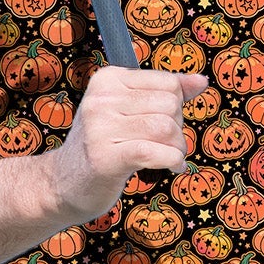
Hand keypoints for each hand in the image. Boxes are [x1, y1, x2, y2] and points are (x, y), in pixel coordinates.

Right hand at [48, 66, 204, 221]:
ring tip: (169, 158)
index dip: (177, 107)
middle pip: (170, 105)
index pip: (169, 83)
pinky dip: (172, 161)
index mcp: (108, 79)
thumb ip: (166, 94)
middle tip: (165, 145)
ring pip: (166, 128)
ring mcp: (100, 128)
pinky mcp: (104, 157)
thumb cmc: (103, 146)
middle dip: (178, 129)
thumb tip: (201, 81)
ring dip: (177, 148)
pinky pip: (155, 152)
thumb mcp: (129, 111)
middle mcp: (101, 98)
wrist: (62, 184)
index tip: (164, 125)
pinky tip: (172, 168)